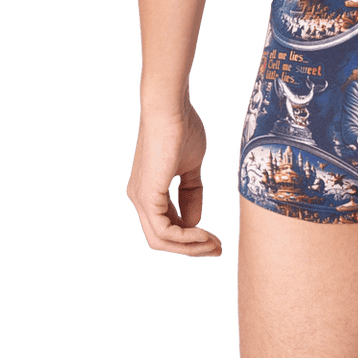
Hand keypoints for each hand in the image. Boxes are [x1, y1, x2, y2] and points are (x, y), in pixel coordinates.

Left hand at [126, 103, 222, 258]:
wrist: (171, 107)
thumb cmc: (181, 128)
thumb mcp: (191, 166)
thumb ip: (191, 192)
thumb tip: (194, 221)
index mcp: (149, 191)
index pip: (167, 226)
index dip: (191, 236)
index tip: (216, 239)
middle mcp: (140, 199)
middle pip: (162, 239)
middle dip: (191, 248)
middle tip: (217, 250)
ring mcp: (141, 199)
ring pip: (161, 240)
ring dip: (190, 247)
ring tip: (214, 245)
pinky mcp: (147, 196)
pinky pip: (163, 231)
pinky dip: (185, 237)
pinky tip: (204, 233)